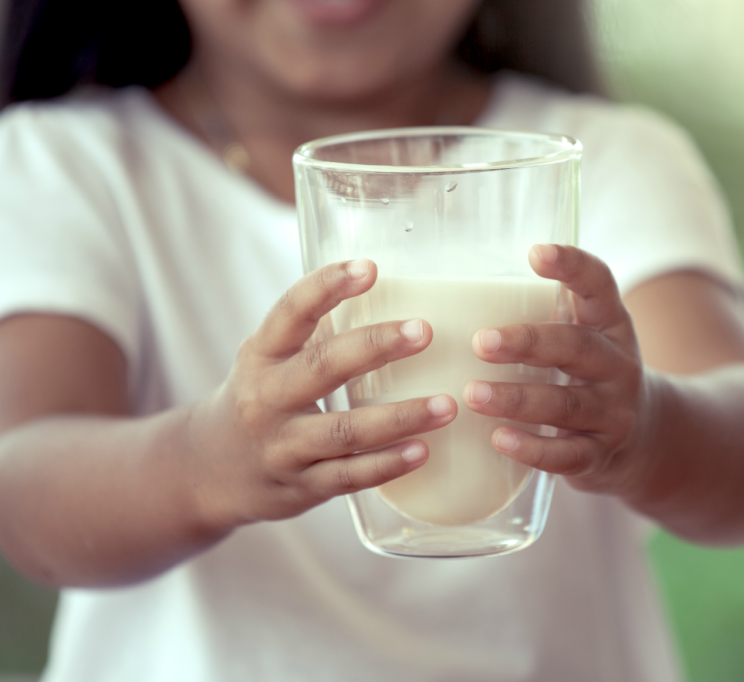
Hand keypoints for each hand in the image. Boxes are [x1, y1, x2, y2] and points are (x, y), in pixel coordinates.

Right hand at [186, 259, 456, 528]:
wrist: (207, 472)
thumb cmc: (258, 400)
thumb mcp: (267, 360)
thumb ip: (314, 333)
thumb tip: (389, 288)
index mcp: (261, 356)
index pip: (290, 312)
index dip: (326, 287)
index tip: (369, 268)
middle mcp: (266, 399)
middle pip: (323, 367)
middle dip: (376, 346)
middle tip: (424, 331)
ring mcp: (283, 446)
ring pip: (345, 430)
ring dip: (400, 417)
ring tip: (447, 405)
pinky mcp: (301, 486)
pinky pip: (349, 475)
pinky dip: (387, 465)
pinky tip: (423, 451)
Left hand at [462, 244, 650, 496]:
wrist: (648, 435)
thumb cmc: (590, 373)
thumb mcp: (583, 335)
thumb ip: (543, 313)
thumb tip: (456, 290)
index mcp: (610, 324)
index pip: (599, 286)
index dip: (573, 267)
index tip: (536, 252)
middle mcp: (618, 364)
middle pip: (576, 347)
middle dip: (528, 343)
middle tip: (481, 342)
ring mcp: (614, 412)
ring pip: (567, 404)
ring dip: (517, 399)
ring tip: (473, 394)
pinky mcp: (601, 454)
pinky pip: (568, 454)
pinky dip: (534, 449)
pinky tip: (500, 439)